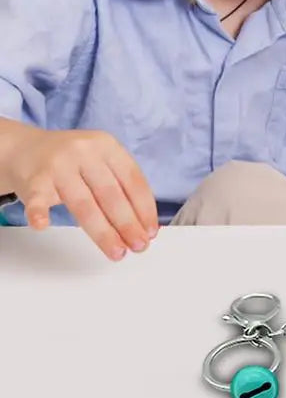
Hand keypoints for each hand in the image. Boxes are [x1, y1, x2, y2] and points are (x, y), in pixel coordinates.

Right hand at [8, 127, 158, 259]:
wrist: (22, 148)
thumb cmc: (69, 160)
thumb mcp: (100, 159)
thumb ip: (119, 184)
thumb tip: (142, 224)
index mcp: (107, 146)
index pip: (133, 180)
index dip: (145, 208)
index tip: (151, 231)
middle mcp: (84, 153)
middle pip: (111, 195)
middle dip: (128, 224)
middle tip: (139, 246)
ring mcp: (57, 166)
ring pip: (84, 205)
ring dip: (103, 233)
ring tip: (116, 251)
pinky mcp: (33, 180)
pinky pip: (37, 200)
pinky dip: (39, 213)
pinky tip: (43, 225)